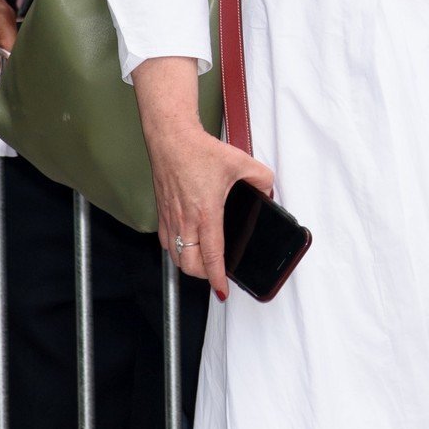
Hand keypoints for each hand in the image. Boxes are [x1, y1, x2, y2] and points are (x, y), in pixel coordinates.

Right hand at [145, 124, 274, 300]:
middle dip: (203, 276)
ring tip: (203, 264)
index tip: (222, 290)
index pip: (211, 257)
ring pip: (175, 256)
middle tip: (216, 274)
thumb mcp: (240, 161)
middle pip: (189, 265)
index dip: (217, 278)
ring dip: (189, 265)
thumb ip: (261, 178)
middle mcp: (185, 220)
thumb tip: (267, 190)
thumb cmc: (199, 150)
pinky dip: (176, 250)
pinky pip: (167, 242)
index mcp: (206, 213)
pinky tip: (187, 245)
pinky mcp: (162, 211)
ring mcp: (171, 217)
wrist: (171, 138)